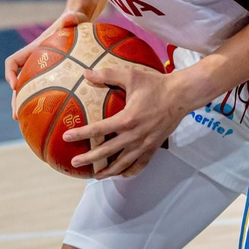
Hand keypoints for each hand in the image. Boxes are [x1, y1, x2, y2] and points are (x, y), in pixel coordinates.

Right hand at [6, 10, 87, 113]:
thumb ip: (71, 18)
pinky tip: (56, 118)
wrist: (80, 22)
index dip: (10, 73)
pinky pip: (48, 91)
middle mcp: (35, 62)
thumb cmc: (74, 20)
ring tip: (27, 122)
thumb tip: (71, 17)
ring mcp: (44, 70)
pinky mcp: (56, 76)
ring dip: (26, 105)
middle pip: (18, 82)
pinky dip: (47, 103)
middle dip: (15, 98)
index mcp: (34, 50)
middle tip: (16, 114)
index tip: (14, 85)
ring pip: (30, 90)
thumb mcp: (73, 19)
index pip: (13, 62)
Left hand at [65, 63, 188, 177]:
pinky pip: (141, 164)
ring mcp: (145, 143)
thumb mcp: (132, 76)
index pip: (98, 129)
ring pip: (123, 163)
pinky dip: (130, 171)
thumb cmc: (156, 85)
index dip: (81, 134)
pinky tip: (121, 174)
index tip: (66, 137)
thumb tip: (86, 74)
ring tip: (95, 175)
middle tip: (75, 162)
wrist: (182, 95)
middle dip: (89, 158)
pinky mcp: (154, 146)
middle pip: (107, 151)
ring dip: (108, 170)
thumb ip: (108, 75)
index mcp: (127, 119)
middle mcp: (135, 135)